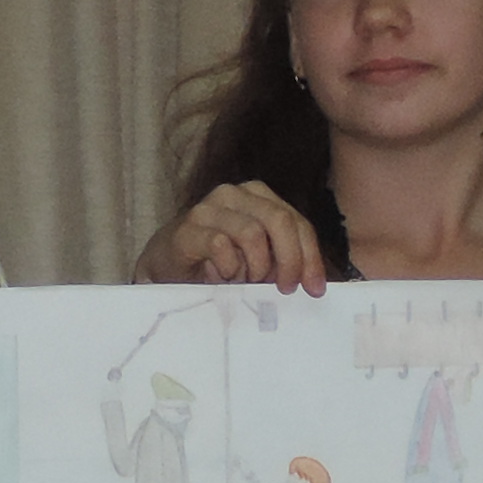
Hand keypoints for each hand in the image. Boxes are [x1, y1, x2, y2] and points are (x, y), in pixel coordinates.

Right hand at [148, 183, 324, 290]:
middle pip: (280, 221)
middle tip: (284, 289)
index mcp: (258, 196)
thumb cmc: (217, 261)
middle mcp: (235, 194)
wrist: (167, 265)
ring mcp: (209, 208)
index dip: (310, 257)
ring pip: (252, 234)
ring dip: (255, 267)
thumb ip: (283, 259)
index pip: (298, 222)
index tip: (315, 288)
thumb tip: (315, 282)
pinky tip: (221, 277)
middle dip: (290, 261)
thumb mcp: (258, 258)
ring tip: (244, 281)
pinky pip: (221, 247)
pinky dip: (228, 269)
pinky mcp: (188, 228)